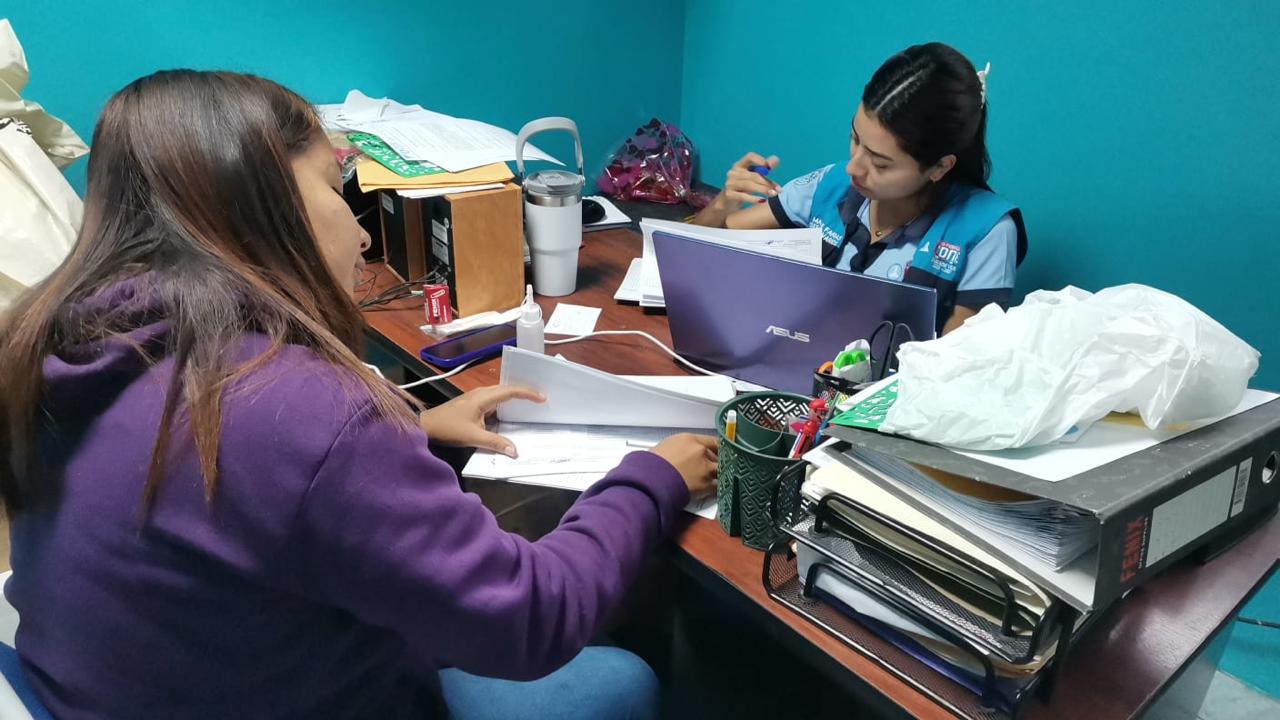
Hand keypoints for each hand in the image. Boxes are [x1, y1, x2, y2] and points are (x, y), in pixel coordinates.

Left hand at [419, 385, 544, 456]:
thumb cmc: (448, 428)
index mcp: (483, 398)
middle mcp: (480, 394)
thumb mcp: (473, 437)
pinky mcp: (471, 404)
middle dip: (524, 393)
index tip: (543, 398)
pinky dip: (504, 405)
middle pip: (506, 389)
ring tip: (528, 405)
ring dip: (514, 398)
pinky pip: (493, 401)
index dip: (528, 393)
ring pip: (499, 394)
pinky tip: (508, 415)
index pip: (510, 390)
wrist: (425, 426)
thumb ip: (495, 443)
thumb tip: (515, 451)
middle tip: (540, 400)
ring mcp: (475, 398)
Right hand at [650, 433, 718, 498]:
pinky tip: (714, 489)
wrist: (650, 481)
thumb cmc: (651, 464)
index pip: (713, 441)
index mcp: (691, 440)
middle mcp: (701, 451)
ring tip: (715, 478)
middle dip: (717, 462)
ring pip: (721, 470)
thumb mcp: (667, 447)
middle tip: (714, 468)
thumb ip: (682, 448)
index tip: (721, 452)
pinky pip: (718, 485)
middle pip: (719, 456)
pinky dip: (716, 487)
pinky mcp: (706, 485)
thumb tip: (687, 454)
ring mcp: (705, 468)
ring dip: (718, 474)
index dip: (719, 448)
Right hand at [714, 152, 781, 209]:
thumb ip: (764, 169)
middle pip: (753, 174)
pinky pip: (743, 196)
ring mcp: (729, 183)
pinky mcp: (728, 194)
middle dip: (767, 182)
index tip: (770, 168)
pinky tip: (762, 200)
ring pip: (749, 184)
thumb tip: (776, 160)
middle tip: (778, 189)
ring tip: (773, 194)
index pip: (750, 156)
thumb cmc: (743, 188)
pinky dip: (753, 198)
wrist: (728, 203)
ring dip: (763, 190)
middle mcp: (733, 172)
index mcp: (739, 165)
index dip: (760, 160)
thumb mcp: (752, 178)